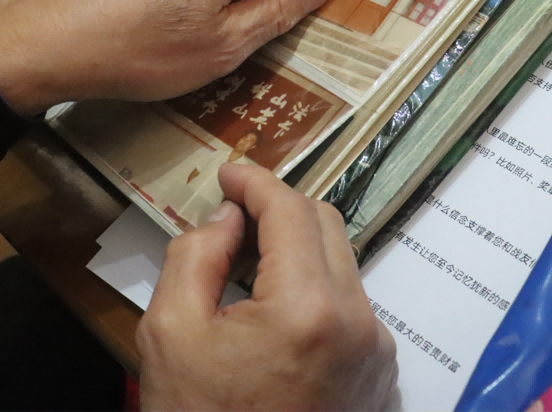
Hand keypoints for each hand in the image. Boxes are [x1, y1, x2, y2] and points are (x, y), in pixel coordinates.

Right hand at [137, 164, 397, 411]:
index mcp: (309, 308)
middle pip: (327, 226)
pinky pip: (350, 307)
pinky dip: (314, 291)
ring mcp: (376, 353)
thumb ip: (197, 255)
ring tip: (245, 271)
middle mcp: (359, 323)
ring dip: (297, 251)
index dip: (256, 182)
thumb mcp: (171, 333)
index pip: (291, 210)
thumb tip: (229, 218)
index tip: (228, 175)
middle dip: (279, 209)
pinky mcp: (380, 377)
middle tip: (233, 215)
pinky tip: (273, 314)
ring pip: (341, 265)